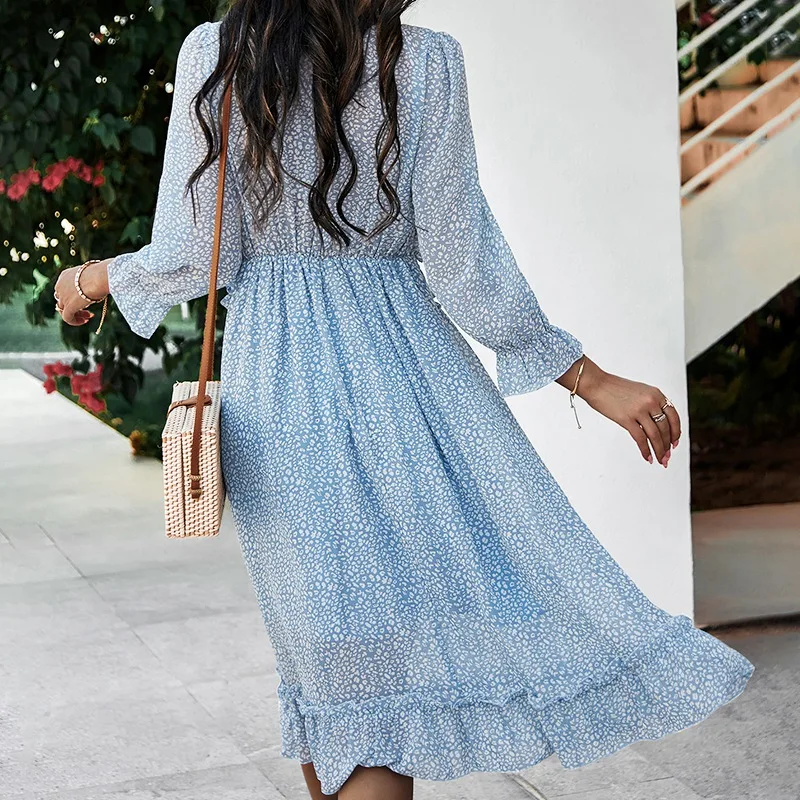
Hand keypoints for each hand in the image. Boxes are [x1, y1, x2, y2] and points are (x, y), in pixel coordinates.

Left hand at [54, 259, 110, 325]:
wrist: (99, 277)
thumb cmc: (101, 274)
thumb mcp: (92, 276)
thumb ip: (90, 281)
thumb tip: (99, 285)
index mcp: (65, 276)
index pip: (65, 288)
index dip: (75, 296)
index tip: (87, 299)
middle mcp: (60, 286)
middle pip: (63, 299)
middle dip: (75, 306)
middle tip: (88, 310)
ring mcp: (63, 297)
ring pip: (63, 309)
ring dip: (76, 314)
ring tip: (88, 317)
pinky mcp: (68, 307)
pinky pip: (67, 318)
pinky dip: (75, 321)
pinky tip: (85, 321)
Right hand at [558, 357, 680, 467]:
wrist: (596, 383)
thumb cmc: (614, 388)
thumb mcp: (639, 391)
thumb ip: (650, 404)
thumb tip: (656, 423)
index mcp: (656, 394)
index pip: (673, 416)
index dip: (676, 432)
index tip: (675, 443)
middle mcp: (651, 401)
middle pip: (665, 428)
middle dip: (667, 445)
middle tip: (667, 457)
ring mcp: (639, 410)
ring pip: (655, 435)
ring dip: (659, 450)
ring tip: (660, 460)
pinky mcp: (626, 418)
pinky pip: (640, 438)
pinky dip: (645, 450)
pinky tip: (648, 457)